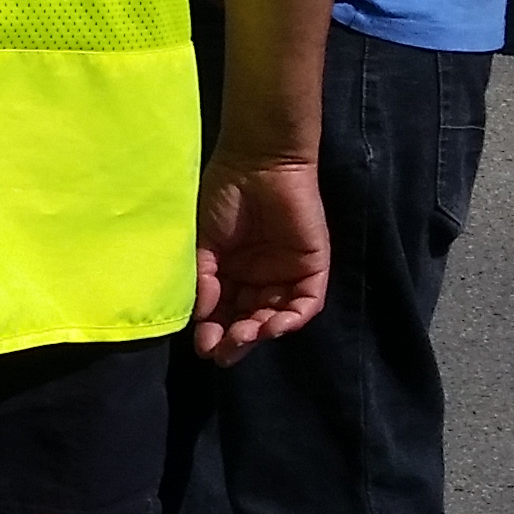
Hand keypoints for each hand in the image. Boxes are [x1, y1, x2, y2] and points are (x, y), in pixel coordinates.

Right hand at [190, 147, 328, 362]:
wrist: (257, 162)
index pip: (224, 312)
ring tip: (243, 337)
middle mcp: (259, 278)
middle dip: (237, 340)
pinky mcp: (312, 267)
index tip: (203, 347)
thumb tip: (202, 319)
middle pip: (250, 320)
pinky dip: (291, 319)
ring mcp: (287, 273)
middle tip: (223, 350)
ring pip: (277, 316)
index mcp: (231, 273)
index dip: (214, 332)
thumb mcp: (204, 242)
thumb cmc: (223, 195)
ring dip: (261, 333)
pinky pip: (306, 302)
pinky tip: (272, 327)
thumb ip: (204, 280)